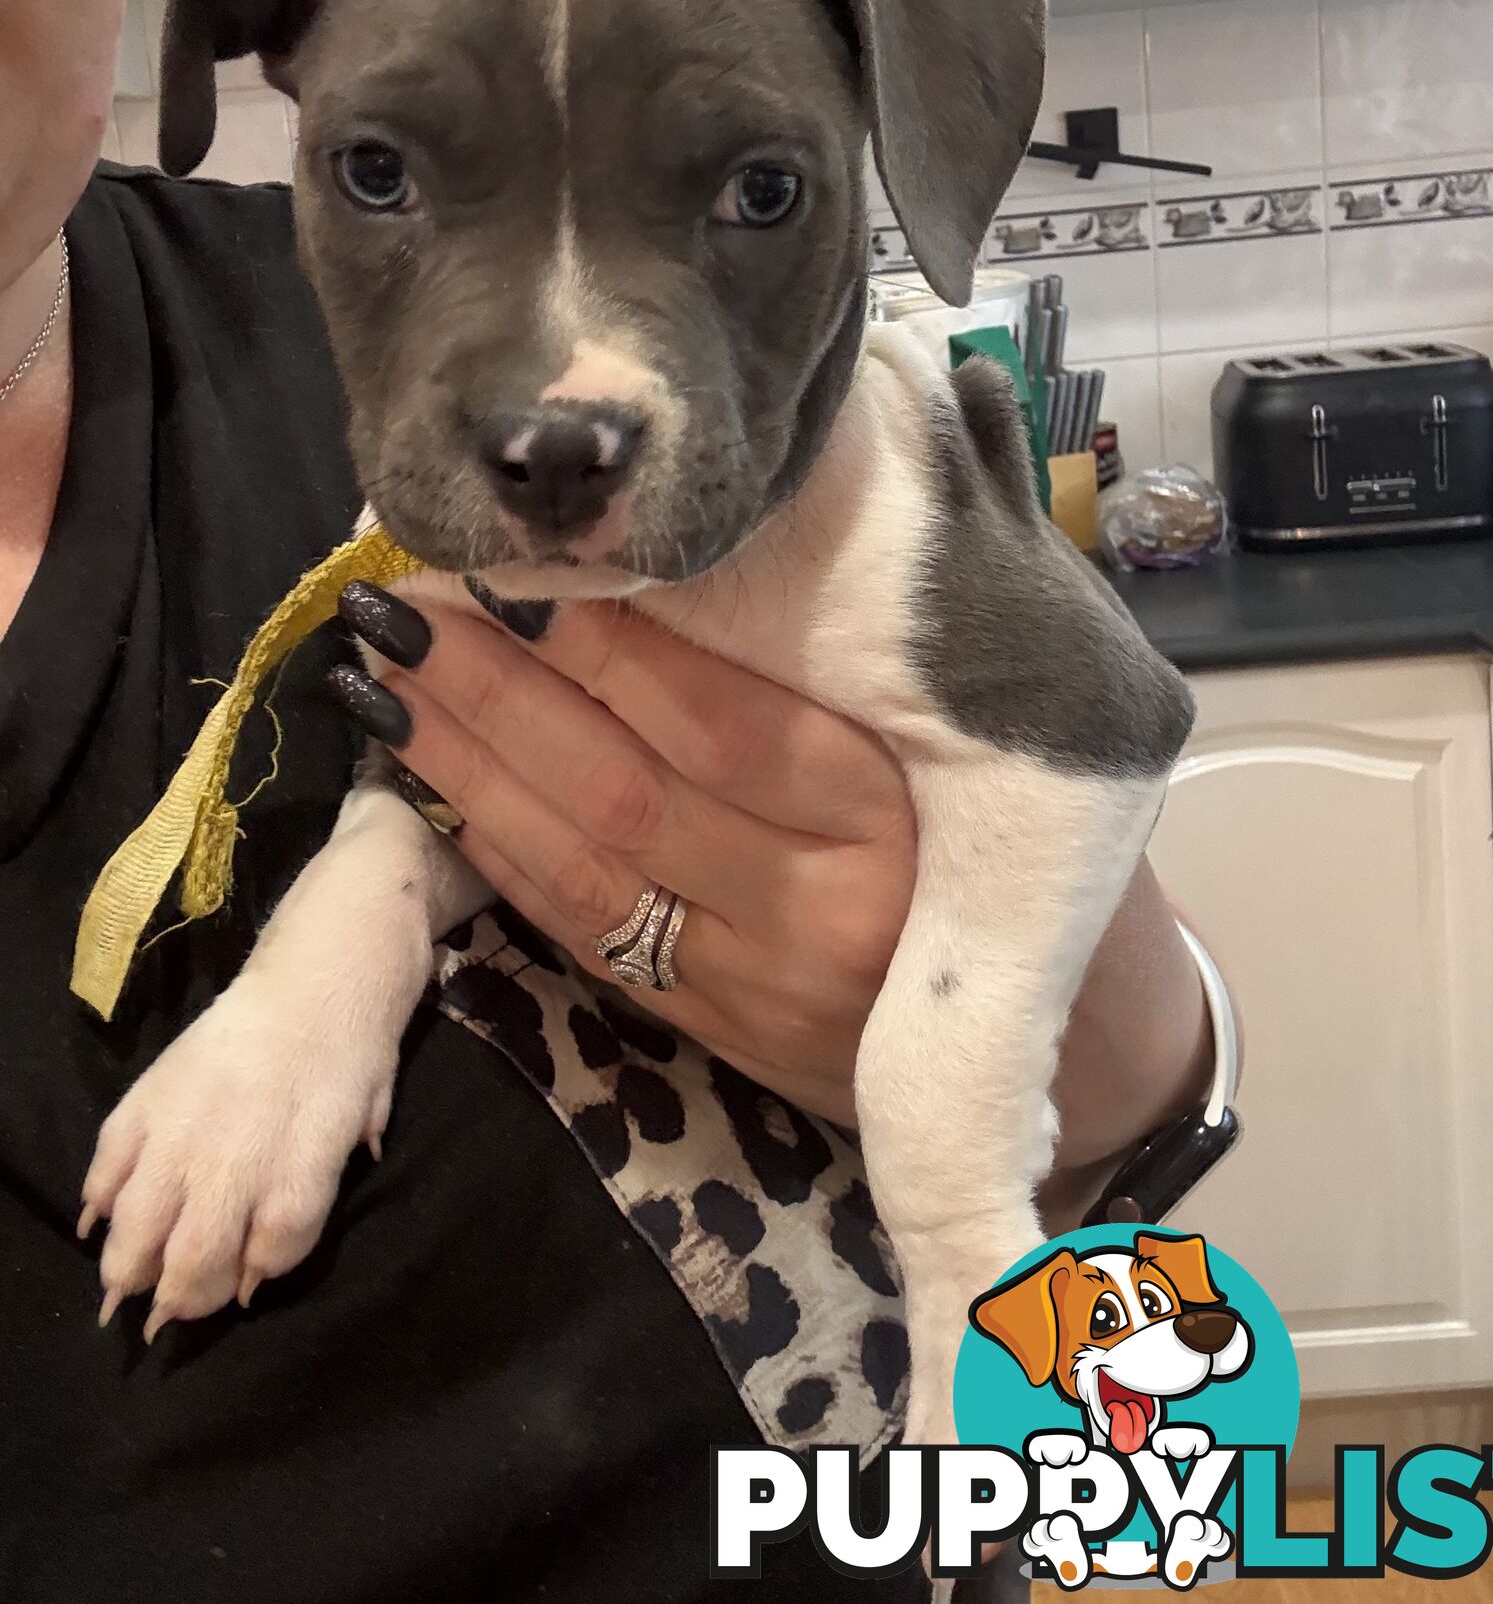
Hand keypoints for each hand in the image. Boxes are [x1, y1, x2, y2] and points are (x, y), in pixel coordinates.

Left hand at [340, 591, 917, 1123]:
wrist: (1000, 1031)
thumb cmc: (955, 850)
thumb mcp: (914, 756)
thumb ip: (794, 687)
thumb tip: (627, 572)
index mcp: (880, 816)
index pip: (720, 727)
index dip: (604, 651)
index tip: (514, 571)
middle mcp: (812, 907)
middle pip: (625, 794)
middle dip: (497, 695)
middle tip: (403, 609)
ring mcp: (750, 984)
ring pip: (580, 868)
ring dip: (466, 769)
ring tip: (381, 682)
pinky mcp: (703, 1032)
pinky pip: (576, 935)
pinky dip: (496, 852)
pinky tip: (430, 783)